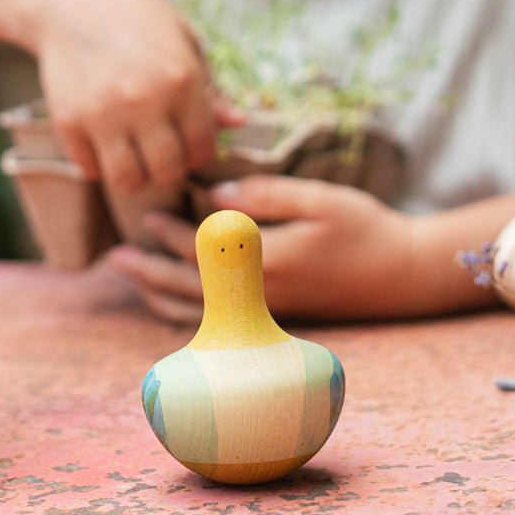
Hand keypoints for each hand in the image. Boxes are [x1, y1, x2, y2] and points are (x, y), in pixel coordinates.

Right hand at [34, 0, 221, 191]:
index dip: (198, 153)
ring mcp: (102, 113)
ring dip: (134, 173)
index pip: (202, 148)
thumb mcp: (183, 42)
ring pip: (127, 180)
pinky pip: (89, 168)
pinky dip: (98, 162)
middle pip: (166, 171)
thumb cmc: (137, 18)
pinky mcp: (68, 120)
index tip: (187, 143)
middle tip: (160, 151)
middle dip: (168, 168)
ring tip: (132, 153)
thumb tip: (238, 123)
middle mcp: (144, 101)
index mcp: (181, 80)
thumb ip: (209, 89)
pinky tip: (102, 140)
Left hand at [105, 175, 425, 321]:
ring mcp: (264, 314)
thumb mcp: (322, 199)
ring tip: (129, 276)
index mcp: (269, 263)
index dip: (170, 231)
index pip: (203, 249)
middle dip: (148, 270)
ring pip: (197, 312)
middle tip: (113, 256)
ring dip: (158, 293)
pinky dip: (184, 310)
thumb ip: (267, 194)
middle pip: (188, 287)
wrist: (401, 276)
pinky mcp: (270, 320)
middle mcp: (260, 297)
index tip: (148, 212)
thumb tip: (215, 192)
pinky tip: (167, 294)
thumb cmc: (365, 230)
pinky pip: (214, 322)